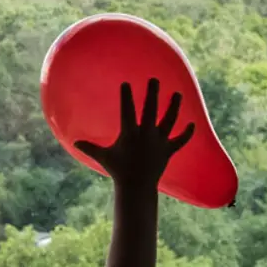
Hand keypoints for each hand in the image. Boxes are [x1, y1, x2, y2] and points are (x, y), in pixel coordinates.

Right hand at [75, 78, 194, 188]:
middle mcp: (146, 134)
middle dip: (153, 93)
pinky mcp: (168, 151)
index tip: (126, 83)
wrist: (136, 187)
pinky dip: (187, 133)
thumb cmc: (118, 170)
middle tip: (155, 80)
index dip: (126, 96)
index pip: (127, 110)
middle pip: (151, 109)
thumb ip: (90, 148)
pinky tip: (192, 124)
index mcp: (130, 133)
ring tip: (178, 94)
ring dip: (174, 107)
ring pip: (169, 120)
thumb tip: (74, 142)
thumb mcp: (103, 157)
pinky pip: (180, 140)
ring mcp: (159, 142)